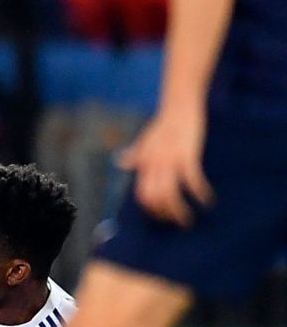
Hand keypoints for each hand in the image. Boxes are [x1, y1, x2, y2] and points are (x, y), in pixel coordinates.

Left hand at [118, 106, 213, 227]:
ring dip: (177, 211)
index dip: (150, 209)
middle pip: (153, 199)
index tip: (162, 216)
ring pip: (168, 195)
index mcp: (144, 163)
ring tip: (187, 221)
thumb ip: (134, 154)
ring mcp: (169, 161)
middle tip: (176, 222)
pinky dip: (200, 193)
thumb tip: (119, 161)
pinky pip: (192, 180)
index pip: (142, 195)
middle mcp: (153, 165)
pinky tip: (207, 201)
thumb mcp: (144, 140)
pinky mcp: (187, 155)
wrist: (177, 105)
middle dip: (163, 214)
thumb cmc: (162, 123)